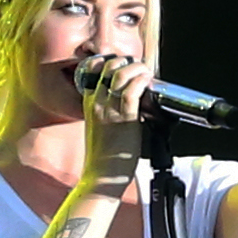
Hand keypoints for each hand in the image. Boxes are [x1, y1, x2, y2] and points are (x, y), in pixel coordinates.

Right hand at [78, 53, 146, 191]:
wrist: (101, 176)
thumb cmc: (104, 157)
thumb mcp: (101, 128)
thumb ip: (110, 113)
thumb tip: (130, 105)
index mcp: (90, 102)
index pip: (94, 69)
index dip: (111, 61)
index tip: (125, 66)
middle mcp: (97, 102)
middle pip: (108, 65)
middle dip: (126, 62)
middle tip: (140, 70)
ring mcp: (108, 109)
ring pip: (120, 74)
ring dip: (137, 69)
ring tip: (146, 74)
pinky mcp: (123, 118)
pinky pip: (131, 91)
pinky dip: (141, 81)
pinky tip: (147, 81)